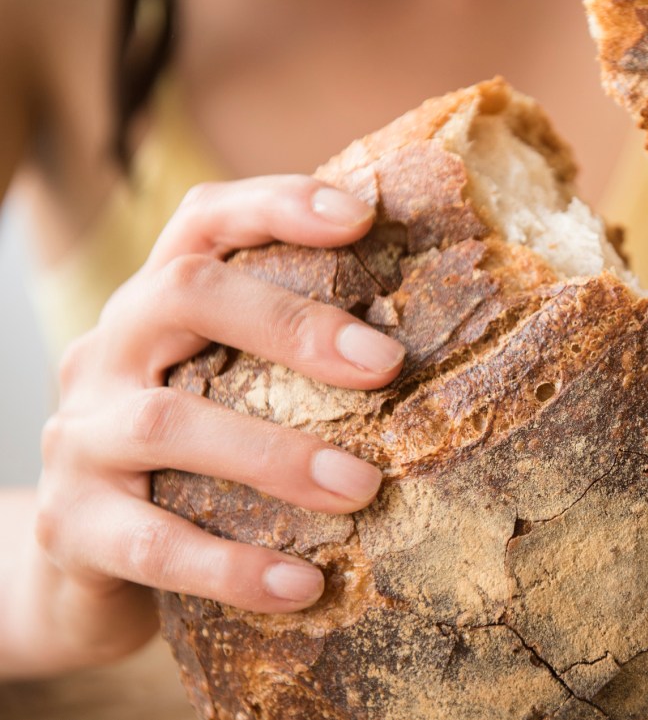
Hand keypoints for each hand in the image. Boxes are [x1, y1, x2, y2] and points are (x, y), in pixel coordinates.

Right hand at [31, 176, 403, 667]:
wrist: (82, 570)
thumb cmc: (191, 466)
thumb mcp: (227, 395)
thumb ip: (290, 363)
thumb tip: (432, 348)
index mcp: (155, 309)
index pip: (203, 222)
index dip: (276, 205)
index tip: (361, 216)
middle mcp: (105, 353)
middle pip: (182, 295)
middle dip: (290, 322)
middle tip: (386, 362)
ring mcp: (79, 438)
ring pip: (165, 424)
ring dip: (275, 455)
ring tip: (364, 489)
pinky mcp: (73, 528)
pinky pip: (153, 546)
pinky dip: (233, 566)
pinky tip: (304, 585)